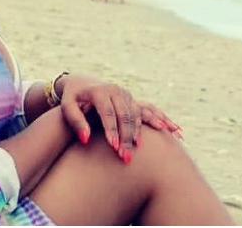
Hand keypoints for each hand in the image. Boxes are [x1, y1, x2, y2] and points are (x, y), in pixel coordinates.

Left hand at [57, 75, 182, 163]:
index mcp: (100, 92)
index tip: (114, 148)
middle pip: (125, 116)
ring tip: (142, 149)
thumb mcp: (67, 107)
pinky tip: (173, 131)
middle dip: (127, 137)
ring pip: (137, 115)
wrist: (82, 84)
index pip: (108, 113)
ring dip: (140, 133)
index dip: (112, 130)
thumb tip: (86, 139)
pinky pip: (148, 110)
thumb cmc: (73, 99)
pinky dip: (160, 120)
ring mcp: (126, 95)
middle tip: (126, 157)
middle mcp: (116, 91)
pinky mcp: (132, 100)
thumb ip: (76, 122)